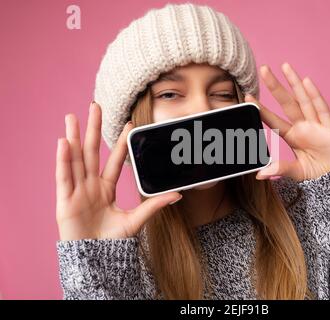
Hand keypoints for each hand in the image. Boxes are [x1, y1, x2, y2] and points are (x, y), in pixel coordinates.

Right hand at [55, 102, 181, 240]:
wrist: (96, 259)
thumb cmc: (113, 242)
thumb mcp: (136, 220)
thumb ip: (154, 205)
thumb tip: (177, 195)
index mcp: (106, 188)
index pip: (114, 160)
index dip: (120, 142)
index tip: (128, 123)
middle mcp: (91, 185)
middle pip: (92, 152)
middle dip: (94, 129)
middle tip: (95, 106)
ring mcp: (77, 190)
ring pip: (75, 158)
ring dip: (74, 137)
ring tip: (73, 117)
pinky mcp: (65, 199)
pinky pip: (64, 176)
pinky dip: (63, 159)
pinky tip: (64, 142)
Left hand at [246, 63, 329, 180]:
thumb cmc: (318, 173)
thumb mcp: (296, 172)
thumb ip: (280, 169)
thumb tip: (260, 175)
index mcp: (292, 136)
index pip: (273, 119)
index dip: (261, 109)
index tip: (247, 96)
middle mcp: (303, 126)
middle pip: (286, 103)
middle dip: (274, 86)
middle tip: (263, 69)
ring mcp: (316, 124)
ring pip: (303, 100)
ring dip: (294, 83)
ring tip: (285, 66)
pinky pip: (322, 109)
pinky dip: (315, 96)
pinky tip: (307, 82)